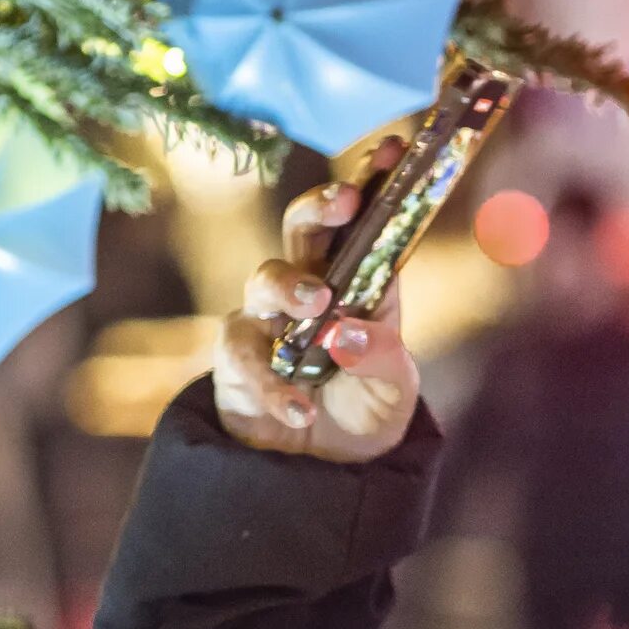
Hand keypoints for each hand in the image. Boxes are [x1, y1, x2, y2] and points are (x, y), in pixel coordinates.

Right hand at [212, 142, 420, 462]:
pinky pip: (242, 355)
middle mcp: (310, 290)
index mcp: (359, 285)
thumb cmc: (364, 416)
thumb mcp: (393, 392)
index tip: (389, 149)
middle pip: (302, 231)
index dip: (372, 183)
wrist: (324, 479)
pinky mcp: (235, 362)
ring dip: (288, 283)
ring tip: (317, 304)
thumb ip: (381, 359)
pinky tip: (300, 408)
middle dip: (319, 210)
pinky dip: (272, 381)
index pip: (363, 225)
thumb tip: (346, 332)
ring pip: (262, 278)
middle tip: (343, 203)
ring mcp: (268, 322)